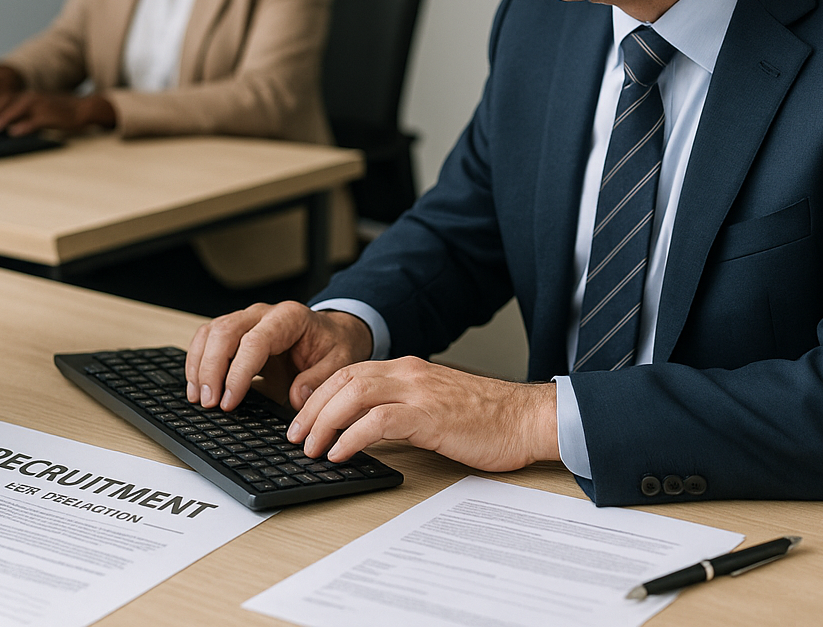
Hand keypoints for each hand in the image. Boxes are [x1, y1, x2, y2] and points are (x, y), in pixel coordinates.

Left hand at [0, 90, 116, 135]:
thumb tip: (2, 128)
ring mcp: (40, 105)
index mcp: (25, 96)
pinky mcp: (50, 115)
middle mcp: (30, 97)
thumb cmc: (58, 113)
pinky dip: (23, 126)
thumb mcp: (36, 111)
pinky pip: (34, 120)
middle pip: (4, 103)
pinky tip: (14, 133)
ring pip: (16, 109)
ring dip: (2, 118)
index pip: (0, 100)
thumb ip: (20, 116)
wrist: (82, 109)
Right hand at [185, 302, 372, 412]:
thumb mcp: (340, 363)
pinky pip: (208, 339)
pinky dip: (197, 362)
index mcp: (290, 318)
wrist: (333, 333)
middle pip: (224, 332)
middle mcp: (263, 313)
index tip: (229, 401)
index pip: (254, 341)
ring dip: (199, 365)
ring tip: (198, 398)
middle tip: (208, 402)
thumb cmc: (334, 346)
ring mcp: (246, 319)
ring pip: (210, 333)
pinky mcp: (236, 331)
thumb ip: (320, 379)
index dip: (238, 372)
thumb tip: (297, 396)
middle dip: (211, 369)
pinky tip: (197, 387)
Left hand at [287, 358, 559, 471]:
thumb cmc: (488, 418)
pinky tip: (341, 453)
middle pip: (343, 380)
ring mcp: (419, 391)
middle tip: (296, 436)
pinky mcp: (429, 415)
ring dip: (324, 422)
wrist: (527, 418)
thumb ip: (403, 408)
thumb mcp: (435, 405)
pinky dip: (352, 436)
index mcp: (408, 369)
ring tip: (311, 448)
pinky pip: (378, 421)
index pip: (349, 372)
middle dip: (312, 408)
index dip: (318, 395)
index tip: (301, 419)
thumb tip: (366, 430)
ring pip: (354, 394)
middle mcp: (409, 373)